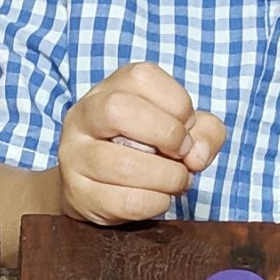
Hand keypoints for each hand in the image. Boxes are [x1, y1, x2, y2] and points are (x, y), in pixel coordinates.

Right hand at [58, 62, 228, 223]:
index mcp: (110, 89)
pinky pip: (124, 201)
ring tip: (176, 181)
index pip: (142, 77)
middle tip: (181, 154)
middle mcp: (84, 115)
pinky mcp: (78, 194)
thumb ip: (204, 132)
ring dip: (167, 177)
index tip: (187, 129)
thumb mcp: (180, 129)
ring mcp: (75, 155)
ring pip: (123, 164)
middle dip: (166, 134)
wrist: (96, 188)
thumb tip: (195, 154)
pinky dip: (155, 202)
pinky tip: (160, 199)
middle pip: (117, 109)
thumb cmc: (145, 150)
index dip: (177, 104)